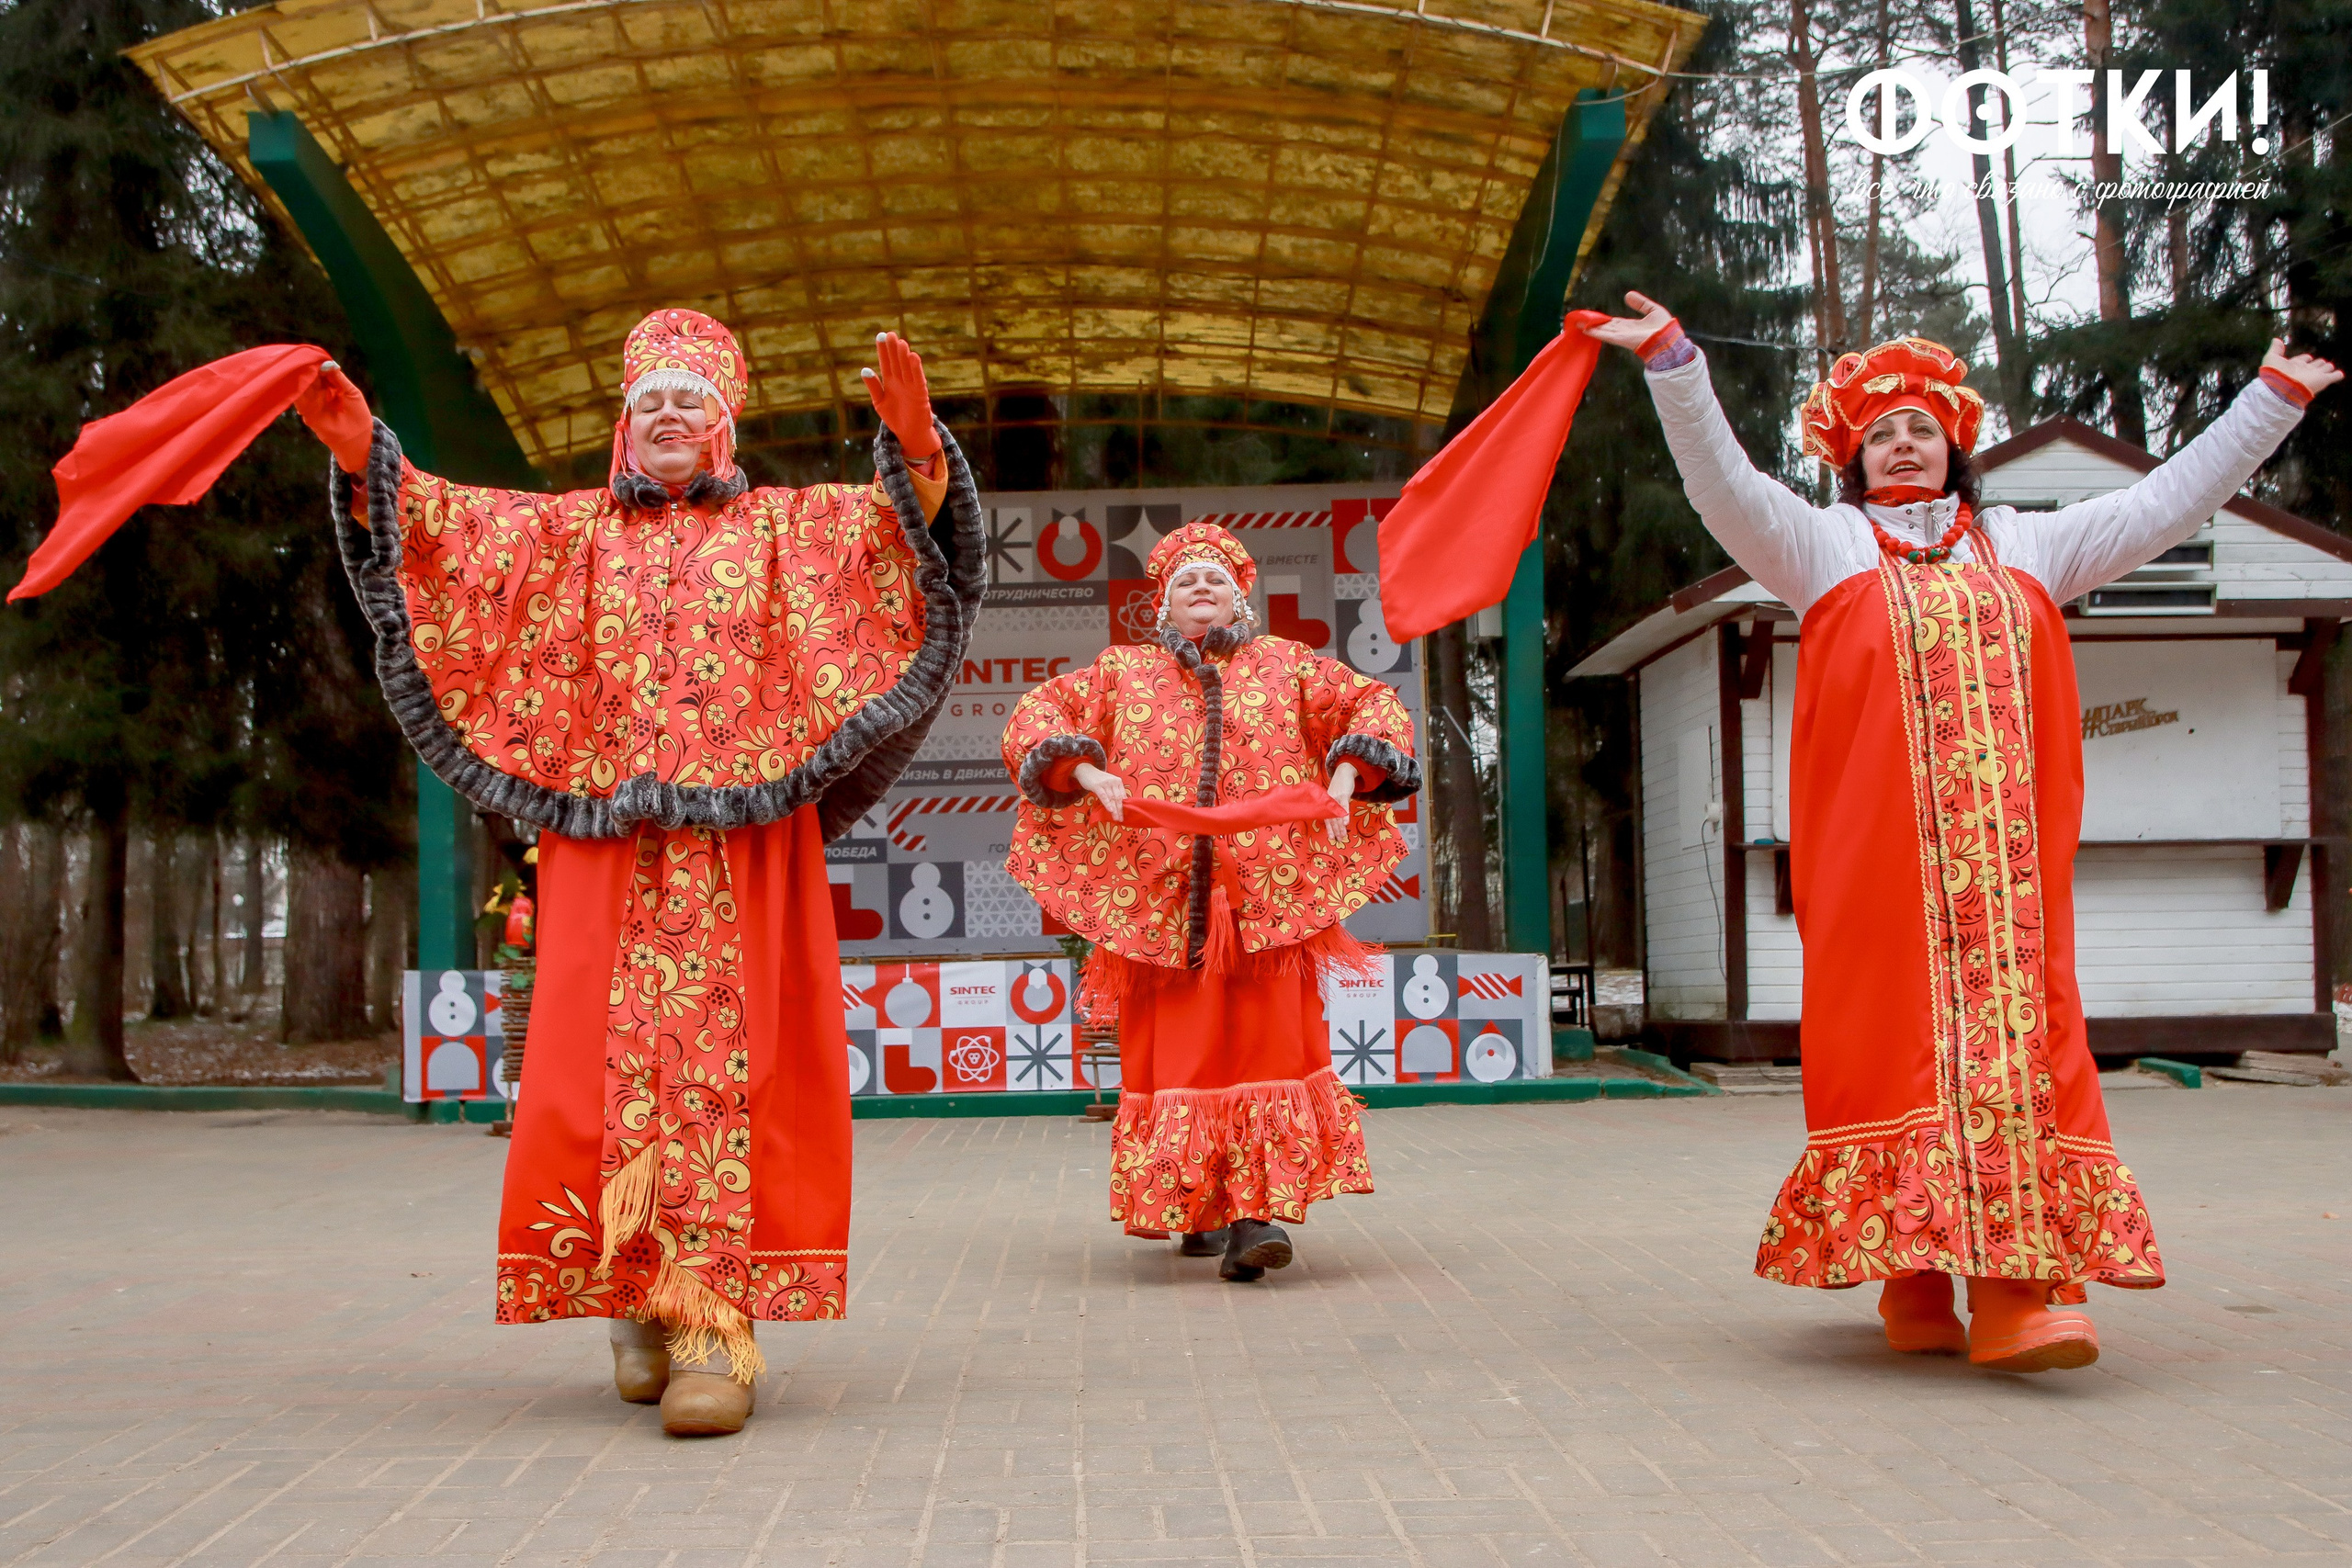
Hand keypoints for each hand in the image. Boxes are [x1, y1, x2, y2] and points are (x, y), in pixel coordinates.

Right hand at [295, 361, 373, 473]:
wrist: (357, 437)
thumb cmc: (358, 414)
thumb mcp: (351, 392)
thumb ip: (338, 378)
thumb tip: (326, 363)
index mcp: (332, 386)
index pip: (322, 371)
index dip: (317, 364)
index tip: (312, 356)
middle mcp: (321, 392)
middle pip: (311, 377)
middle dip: (307, 369)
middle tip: (302, 360)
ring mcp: (313, 401)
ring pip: (303, 386)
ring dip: (300, 377)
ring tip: (297, 368)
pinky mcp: (308, 411)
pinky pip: (299, 399)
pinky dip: (297, 390)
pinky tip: (296, 382)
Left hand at [860, 332, 941, 462]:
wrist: (909, 434)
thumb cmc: (895, 418)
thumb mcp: (879, 402)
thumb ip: (873, 386)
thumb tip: (865, 369)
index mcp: (890, 382)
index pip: (886, 362)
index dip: (883, 349)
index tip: (880, 336)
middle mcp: (901, 381)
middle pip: (896, 362)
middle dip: (893, 349)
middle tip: (889, 334)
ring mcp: (911, 386)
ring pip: (907, 368)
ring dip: (903, 355)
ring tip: (900, 342)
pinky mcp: (920, 394)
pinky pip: (918, 379)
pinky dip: (916, 368)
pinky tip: (913, 357)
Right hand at [1072, 761, 1125, 821]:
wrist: (1085, 770)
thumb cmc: (1097, 779)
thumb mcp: (1108, 783)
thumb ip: (1114, 791)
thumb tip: (1119, 804)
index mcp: (1118, 782)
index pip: (1123, 796)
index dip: (1124, 806)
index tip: (1124, 815)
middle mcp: (1113, 782)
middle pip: (1118, 798)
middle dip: (1120, 810)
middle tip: (1121, 819)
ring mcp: (1106, 783)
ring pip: (1112, 799)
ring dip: (1114, 810)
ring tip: (1116, 818)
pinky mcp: (1097, 785)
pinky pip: (1104, 796)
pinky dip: (1107, 804)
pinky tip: (1110, 810)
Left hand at [1325, 762, 1356, 840]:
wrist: (1343, 772)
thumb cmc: (1340, 786)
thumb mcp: (1336, 796)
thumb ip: (1335, 806)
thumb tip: (1338, 818)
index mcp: (1327, 803)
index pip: (1327, 818)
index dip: (1329, 828)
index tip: (1332, 837)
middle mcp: (1329, 801)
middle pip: (1332, 818)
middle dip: (1336, 830)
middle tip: (1339, 839)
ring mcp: (1336, 798)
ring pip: (1337, 815)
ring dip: (1340, 826)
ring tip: (1343, 835)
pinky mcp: (1343, 794)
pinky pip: (1344, 805)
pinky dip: (1344, 814)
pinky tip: (1345, 823)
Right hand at [1580, 291, 1674, 353]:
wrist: (1668, 339)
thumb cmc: (1664, 327)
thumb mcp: (1652, 309)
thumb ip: (1640, 303)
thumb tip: (1627, 295)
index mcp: (1631, 326)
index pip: (1614, 322)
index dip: (1604, 320)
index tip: (1594, 317)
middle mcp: (1624, 332)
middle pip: (1605, 327)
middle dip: (1593, 324)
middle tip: (1579, 321)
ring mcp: (1622, 336)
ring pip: (1602, 331)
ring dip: (1590, 328)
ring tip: (1577, 325)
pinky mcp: (1621, 339)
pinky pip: (1605, 335)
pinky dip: (1595, 332)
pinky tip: (1585, 330)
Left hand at [2263, 338, 2343, 398]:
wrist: (2282, 387)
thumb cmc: (2275, 372)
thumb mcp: (2272, 357)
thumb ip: (2275, 349)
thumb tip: (2276, 340)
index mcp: (2293, 365)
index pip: (2301, 360)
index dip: (2304, 358)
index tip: (2307, 357)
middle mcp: (2304, 370)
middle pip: (2314, 365)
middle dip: (2317, 363)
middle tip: (2322, 362)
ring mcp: (2314, 375)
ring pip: (2323, 369)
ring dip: (2327, 367)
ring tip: (2330, 366)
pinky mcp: (2323, 380)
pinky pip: (2333, 376)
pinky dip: (2337, 375)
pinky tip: (2340, 374)